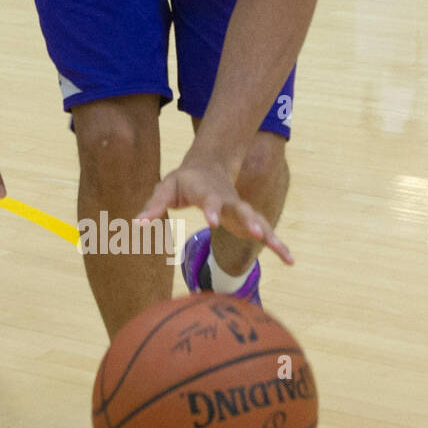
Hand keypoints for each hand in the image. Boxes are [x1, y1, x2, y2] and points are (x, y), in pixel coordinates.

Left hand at [135, 159, 292, 263]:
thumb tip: (137, 224)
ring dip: (269, 235)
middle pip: (242, 209)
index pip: (211, 200)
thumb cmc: (183, 181)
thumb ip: (153, 206)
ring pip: (258, 221)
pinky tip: (290, 260)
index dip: (212, 210)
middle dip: (249, 220)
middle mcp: (229, 200)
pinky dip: (278, 245)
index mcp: (208, 192)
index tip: (213, 222)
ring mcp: (241, 210)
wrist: (209, 167)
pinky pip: (266, 232)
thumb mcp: (165, 189)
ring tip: (283, 252)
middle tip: (257, 233)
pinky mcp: (249, 221)